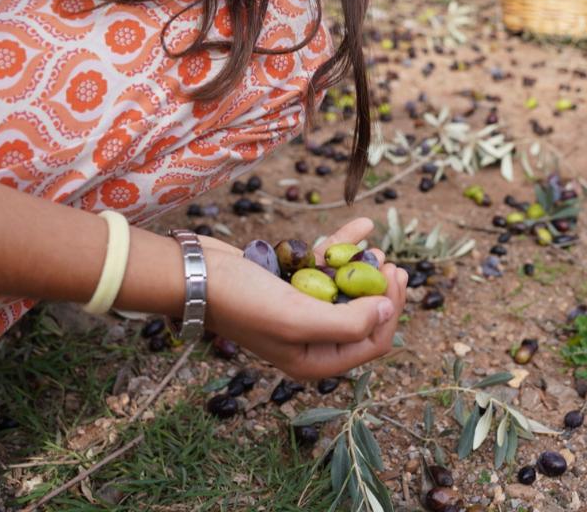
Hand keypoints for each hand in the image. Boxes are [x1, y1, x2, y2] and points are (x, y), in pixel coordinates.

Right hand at [199, 218, 407, 380]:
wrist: (193, 274)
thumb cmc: (242, 299)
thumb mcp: (298, 316)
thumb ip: (348, 322)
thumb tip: (385, 311)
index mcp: (314, 361)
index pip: (372, 342)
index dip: (390, 310)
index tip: (394, 276)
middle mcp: (309, 341)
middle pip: (362, 317)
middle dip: (380, 289)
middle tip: (391, 263)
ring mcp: (298, 313)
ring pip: (346, 290)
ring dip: (363, 267)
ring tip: (375, 247)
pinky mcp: (288, 287)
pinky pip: (324, 270)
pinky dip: (341, 249)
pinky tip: (361, 226)